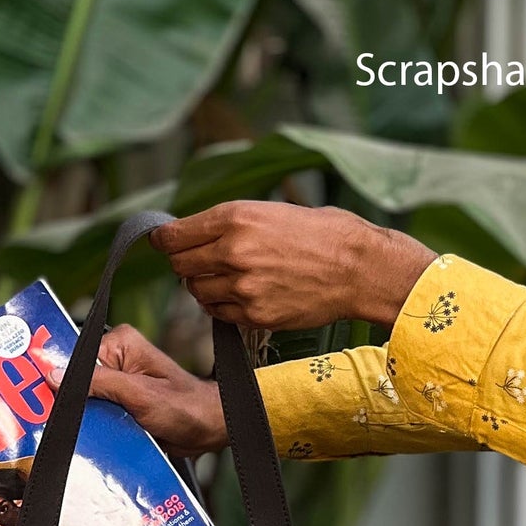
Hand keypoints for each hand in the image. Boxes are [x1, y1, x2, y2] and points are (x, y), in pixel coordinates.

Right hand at [64, 325, 226, 458]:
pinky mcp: (119, 404)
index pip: (75, 357)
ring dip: (84, 419)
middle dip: (73, 402)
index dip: (61, 379)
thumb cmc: (185, 407)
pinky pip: (95, 414)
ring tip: (92, 429)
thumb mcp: (139, 394)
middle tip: (71, 419)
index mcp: (120, 344)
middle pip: (76, 380)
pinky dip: (95, 427)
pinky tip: (97, 436)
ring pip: (83, 401)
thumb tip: (57, 376)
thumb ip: (99, 384)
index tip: (45, 398)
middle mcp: (116, 360)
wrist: (206, 430)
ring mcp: (117, 384)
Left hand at [151, 200, 434, 331]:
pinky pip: (219, 313)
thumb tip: (194, 236)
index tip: (165, 243)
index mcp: (236, 217)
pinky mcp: (253, 314)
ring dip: (206, 286)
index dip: (165, 241)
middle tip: (204, 262)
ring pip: (197, 292)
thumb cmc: (324, 234)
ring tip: (234, 278)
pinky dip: (224, 306)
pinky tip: (246, 294)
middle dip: (187, 264)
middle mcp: (233, 251)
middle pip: (180, 266)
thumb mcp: (273, 211)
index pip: (174, 236)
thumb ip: (230, 224)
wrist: (361, 269)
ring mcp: (242, 286)